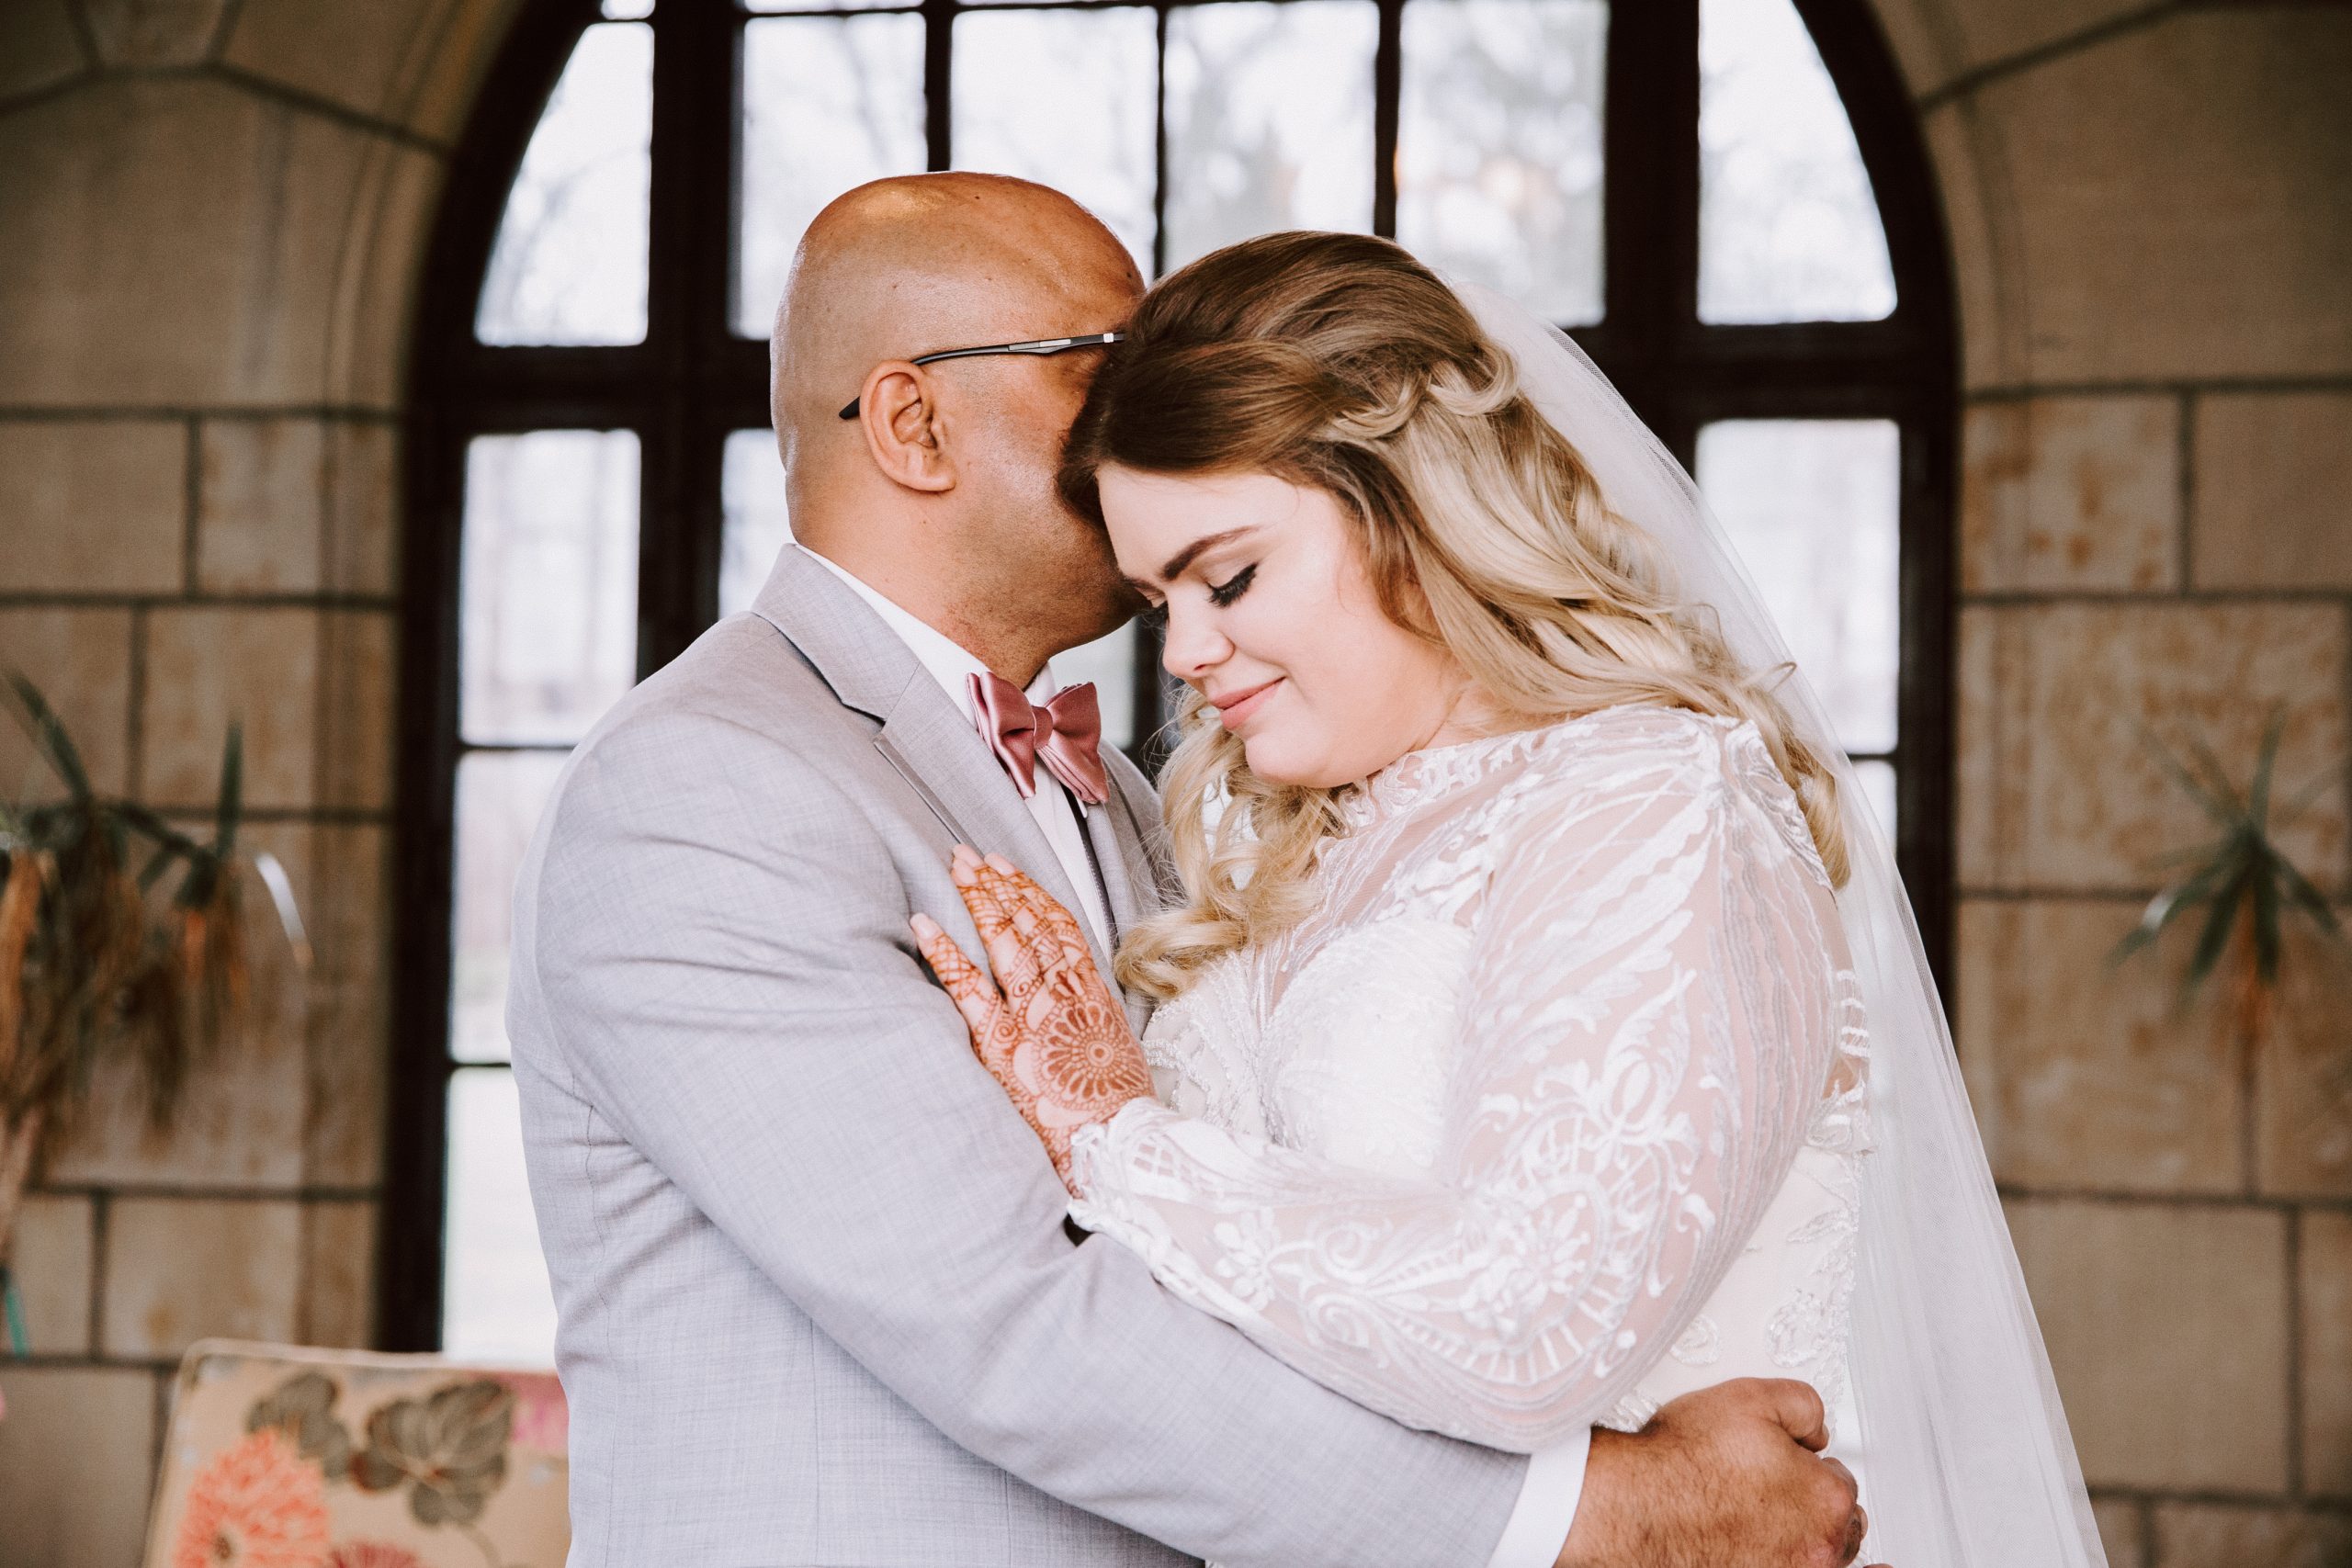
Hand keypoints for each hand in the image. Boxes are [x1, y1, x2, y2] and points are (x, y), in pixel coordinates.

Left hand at [911, 847, 1152, 1185]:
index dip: (1030, 892)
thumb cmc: (1117, 1107)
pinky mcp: (1001, 1039)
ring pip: (1003, 939)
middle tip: (969, 854)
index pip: (1058, 925)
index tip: (1009, 869)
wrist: (1114, 1141)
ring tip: (954, 868)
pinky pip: (966, 985)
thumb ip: (1090, 1019)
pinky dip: (943, 951)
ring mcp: (1030, 1011)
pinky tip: (924, 924)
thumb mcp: (1115, 1050)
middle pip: (1027, 921)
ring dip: (977, 899)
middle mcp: (1061, 991)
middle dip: (996, 883)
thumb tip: (1075, 1008)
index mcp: (1091, 990)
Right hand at [1553, 1380, 1878, 1567]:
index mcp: (1826, 1499)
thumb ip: (1805, 1406)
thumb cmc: (1681, 1462)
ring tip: (1756, 1512)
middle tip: (1774, 1483)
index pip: (1841, 1480)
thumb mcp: (1752, 1398)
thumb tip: (1815, 1429)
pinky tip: (1747, 1539)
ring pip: (1813, 1556)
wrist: (1633, 1506)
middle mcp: (1815, 1549)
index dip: (1810, 1461)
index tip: (1786, 1457)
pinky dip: (1771, 1557)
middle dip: (1813, 1503)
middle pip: (1839, 1526)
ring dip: (1798, 1536)